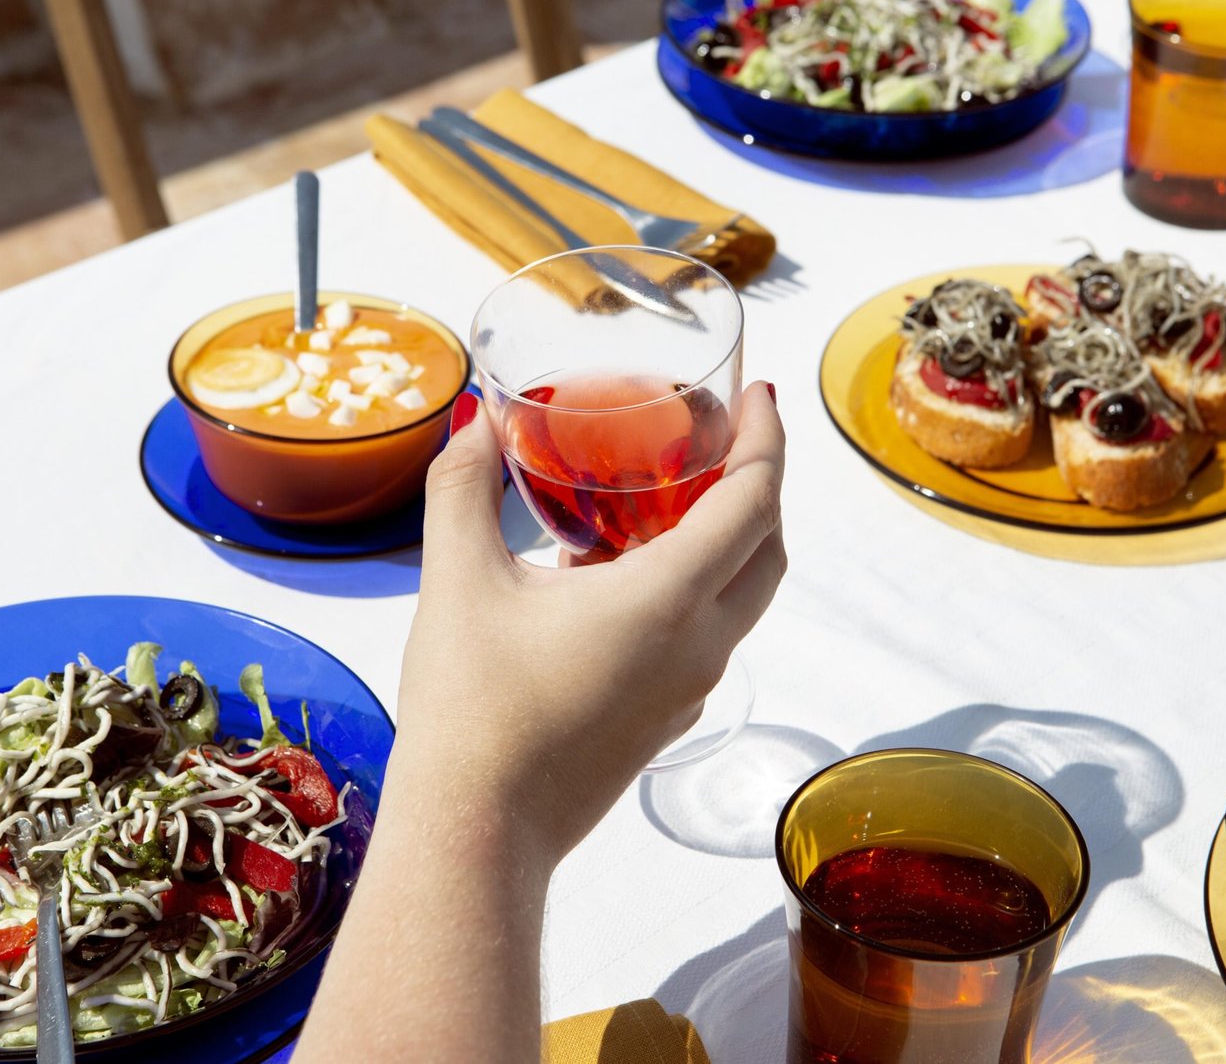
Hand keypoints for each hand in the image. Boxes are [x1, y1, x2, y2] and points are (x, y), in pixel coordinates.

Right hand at [396, 381, 784, 865]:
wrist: (476, 831)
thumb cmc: (472, 709)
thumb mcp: (458, 580)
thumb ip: (463, 488)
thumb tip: (475, 422)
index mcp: (669, 601)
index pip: (755, 501)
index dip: (767, 439)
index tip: (760, 394)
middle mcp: (701, 646)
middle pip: (767, 549)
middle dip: (758, 485)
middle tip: (720, 440)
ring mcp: (691, 691)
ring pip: (740, 598)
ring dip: (723, 541)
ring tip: (660, 499)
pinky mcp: (667, 720)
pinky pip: (704, 638)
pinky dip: (689, 591)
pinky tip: (615, 577)